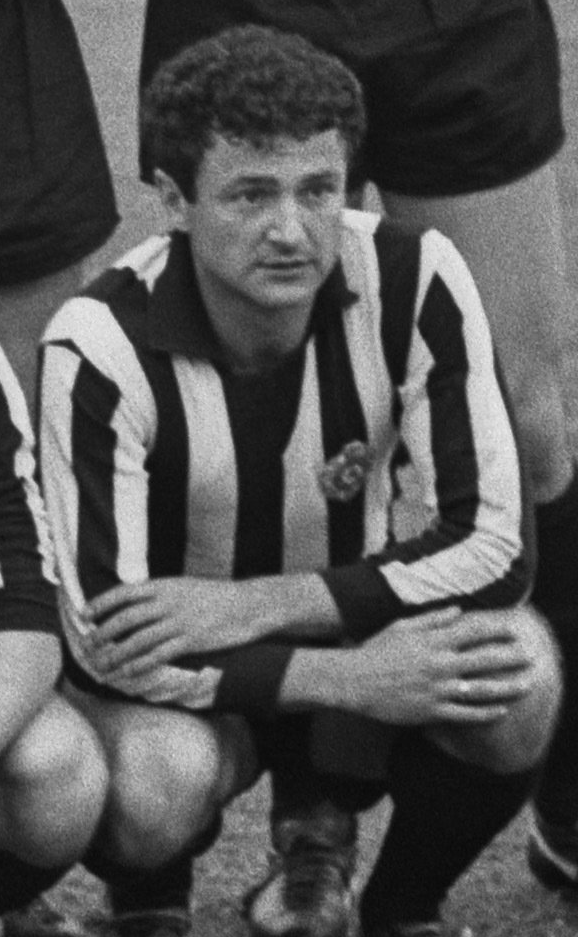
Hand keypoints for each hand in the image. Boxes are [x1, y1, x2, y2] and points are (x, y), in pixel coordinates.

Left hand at [82, 577, 254, 678]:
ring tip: (101, 665)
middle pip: (125, 619)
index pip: (124, 592)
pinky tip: (127, 673)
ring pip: (138, 640)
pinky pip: (159, 655)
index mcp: (165, 585)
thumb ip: (161, 593)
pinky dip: (139, 665)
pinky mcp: (191, 640)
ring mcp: (179, 621)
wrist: (249, 604)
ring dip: (116, 654)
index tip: (85, 614)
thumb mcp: (185, 586)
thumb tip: (134, 603)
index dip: (101, 603)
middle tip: (88, 646)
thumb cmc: (217, 596)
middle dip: (102, 634)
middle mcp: (168, 601)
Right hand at [341, 606, 533, 724]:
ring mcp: (437, 688)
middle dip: (510, 657)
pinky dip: (485, 713)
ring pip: (480, 688)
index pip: (472, 631)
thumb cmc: (376, 650)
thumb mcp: (402, 626)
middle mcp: (439, 663)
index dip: (496, 630)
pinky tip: (501, 711)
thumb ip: (431, 618)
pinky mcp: (431, 710)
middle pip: (483, 659)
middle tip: (530, 656)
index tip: (513, 629)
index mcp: (432, 640)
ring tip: (526, 685)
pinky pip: (465, 713)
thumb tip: (457, 610)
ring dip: (507, 687)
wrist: (354, 680)